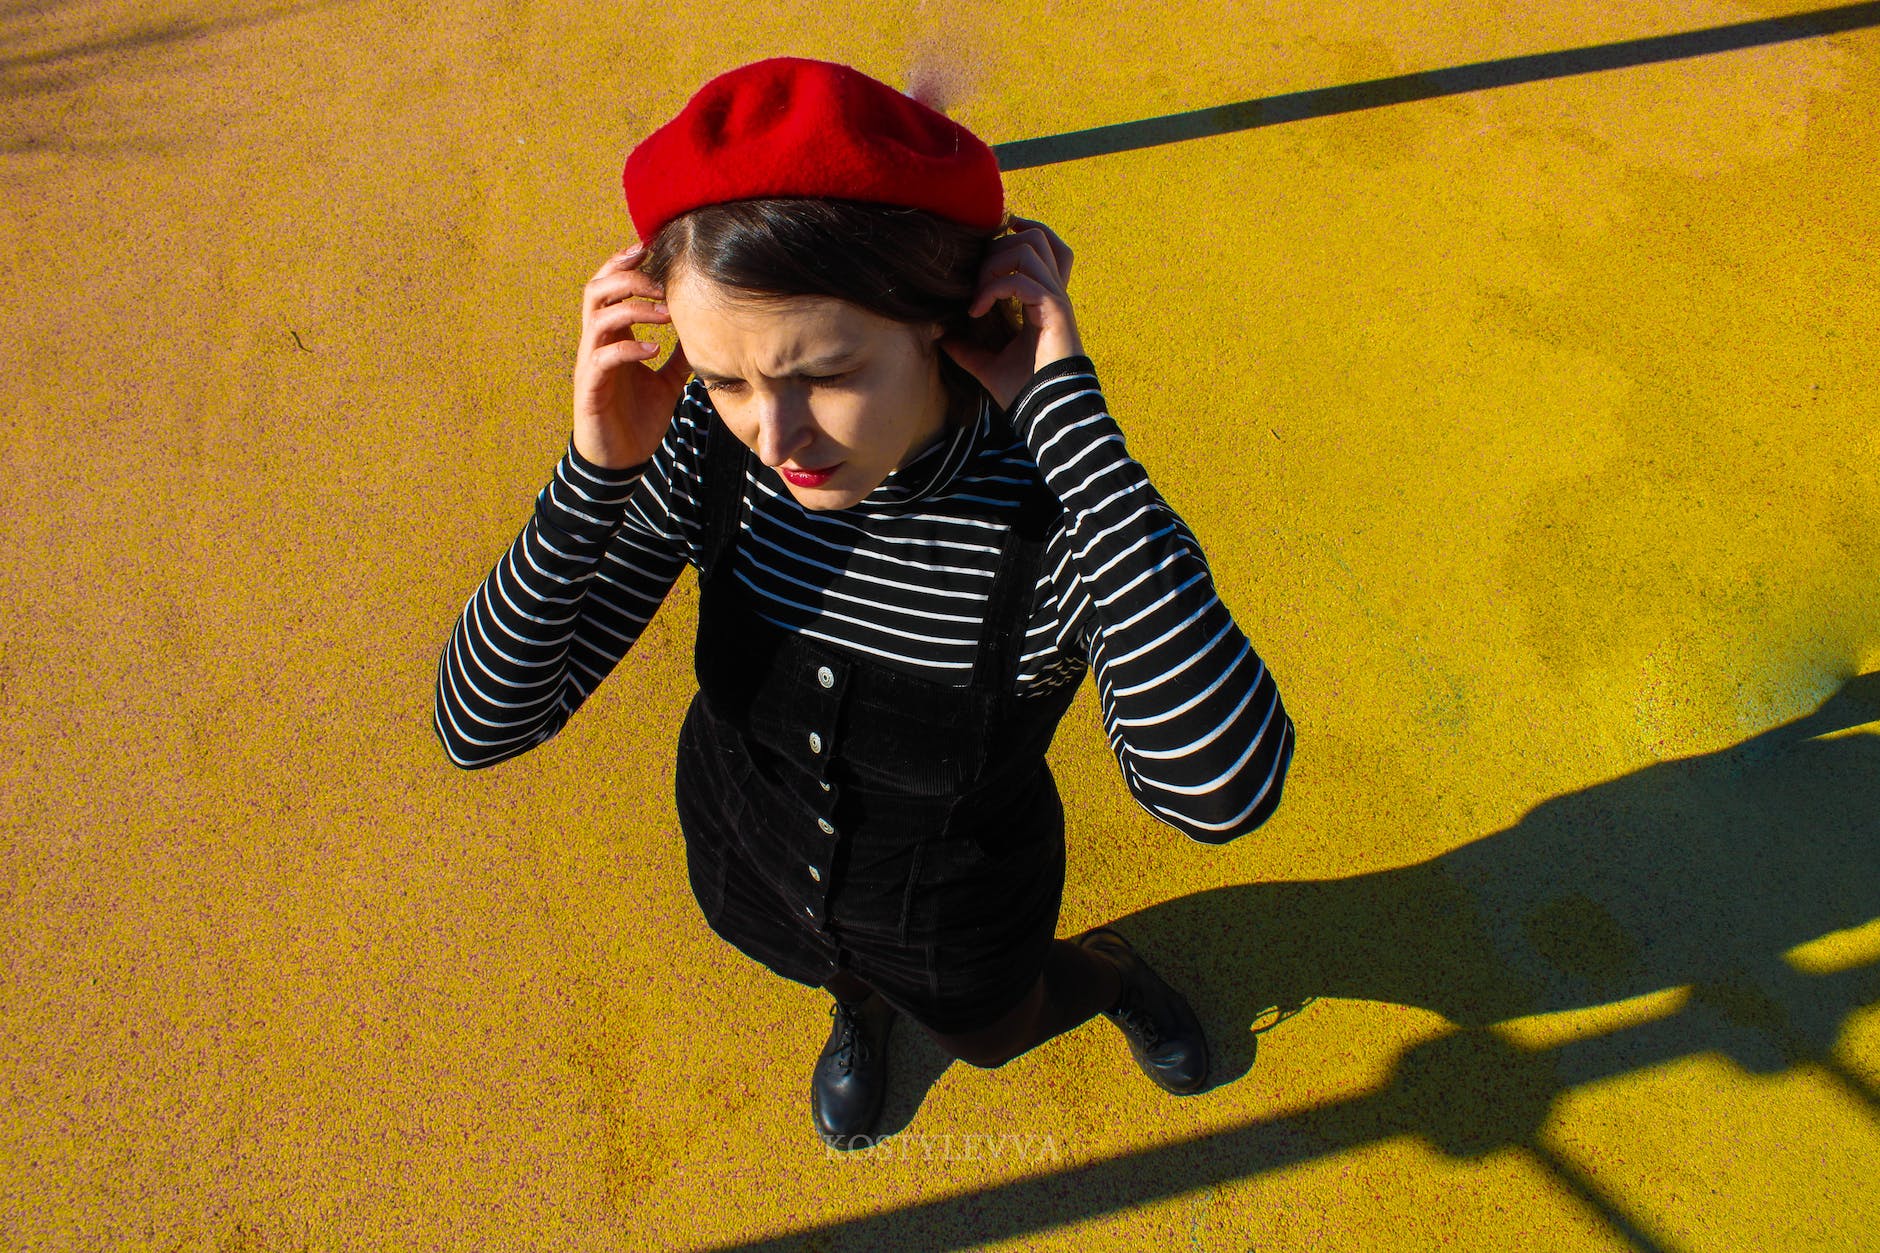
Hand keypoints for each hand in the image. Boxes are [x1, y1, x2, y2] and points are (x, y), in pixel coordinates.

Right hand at [571, 244, 691, 468]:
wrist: (620, 460)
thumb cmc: (638, 419)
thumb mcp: (667, 382)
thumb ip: (678, 356)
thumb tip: (702, 335)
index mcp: (612, 337)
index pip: (608, 287)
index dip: (622, 263)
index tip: (649, 248)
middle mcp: (596, 344)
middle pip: (597, 290)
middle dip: (628, 277)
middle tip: (662, 282)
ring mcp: (590, 365)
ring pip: (597, 318)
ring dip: (633, 308)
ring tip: (665, 313)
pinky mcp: (590, 389)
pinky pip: (603, 358)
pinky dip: (629, 348)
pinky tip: (654, 349)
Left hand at [939, 216, 1084, 411]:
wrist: (1046, 411)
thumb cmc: (1024, 389)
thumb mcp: (986, 364)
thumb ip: (966, 348)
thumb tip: (940, 336)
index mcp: (1043, 298)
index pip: (1042, 245)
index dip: (1017, 233)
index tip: (981, 252)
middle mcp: (1053, 291)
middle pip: (1034, 236)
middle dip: (995, 249)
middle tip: (974, 283)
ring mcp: (1056, 297)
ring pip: (1029, 247)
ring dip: (994, 264)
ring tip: (977, 295)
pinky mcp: (1055, 308)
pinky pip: (1020, 279)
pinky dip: (992, 289)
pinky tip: (976, 311)